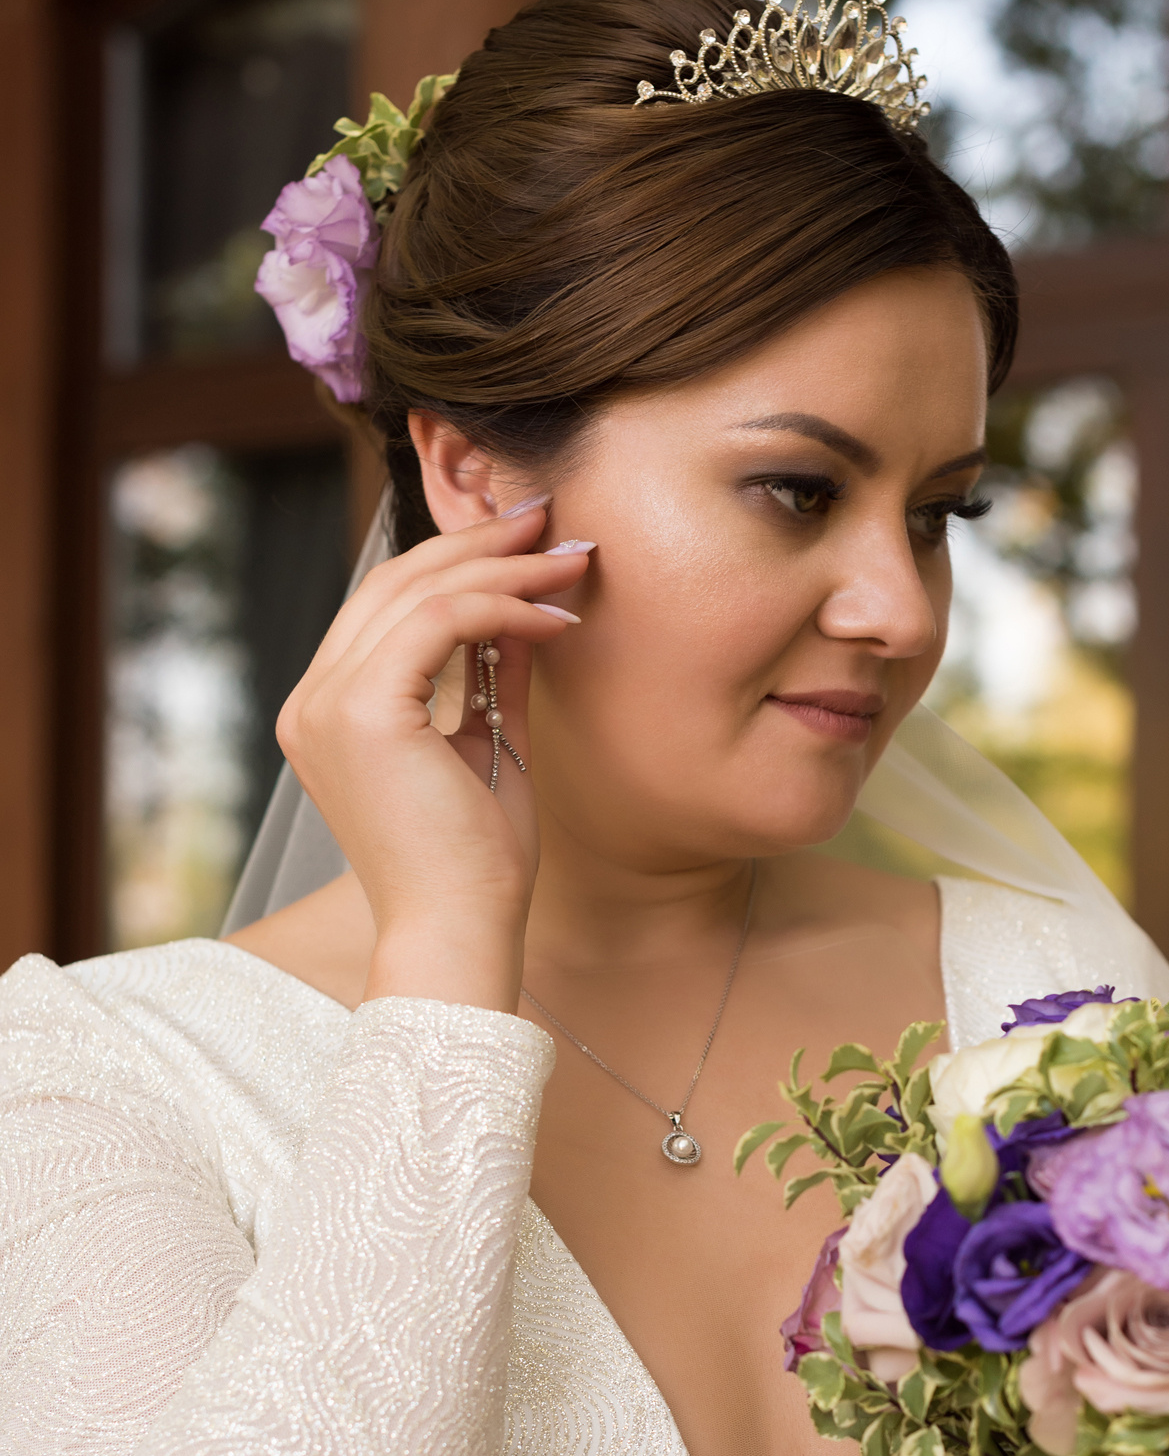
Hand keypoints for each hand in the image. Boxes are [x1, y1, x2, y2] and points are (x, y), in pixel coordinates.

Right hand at [276, 502, 589, 1011]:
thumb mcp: (490, 748)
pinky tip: (556, 617)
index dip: (457, 563)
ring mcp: (326, 705)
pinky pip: (439, 621)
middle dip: (479, 544)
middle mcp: (311, 702)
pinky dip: (503, 606)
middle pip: (393, 582)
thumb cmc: (478, 865)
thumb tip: (523, 608)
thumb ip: (492, 675)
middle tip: (551, 521)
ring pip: (417, 591)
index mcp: (328, 713)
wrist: (462, 934)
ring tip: (570, 560)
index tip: (529, 543)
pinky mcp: (362, 711)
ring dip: (503, 568)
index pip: (386, 607)